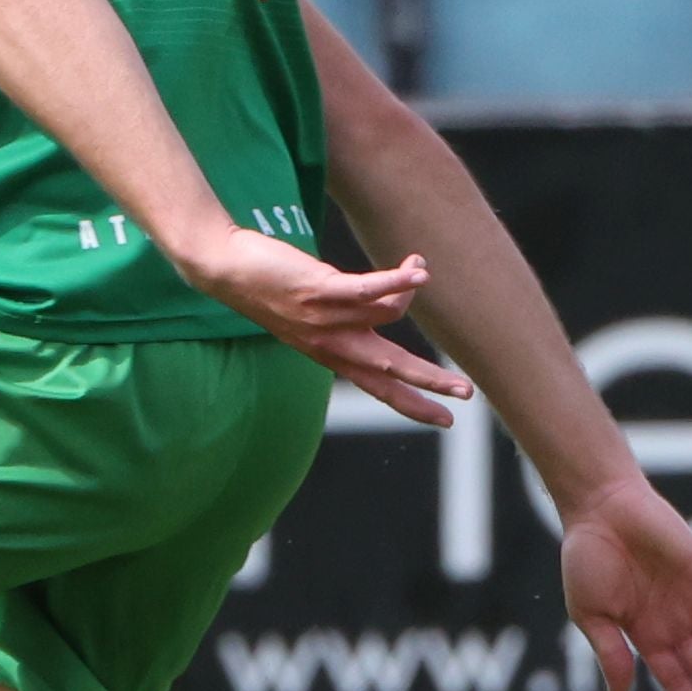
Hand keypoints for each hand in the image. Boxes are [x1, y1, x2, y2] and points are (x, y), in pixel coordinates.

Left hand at [170, 222, 465, 427]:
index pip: (379, 388)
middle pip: (390, 369)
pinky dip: (396, 281)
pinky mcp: (319, 290)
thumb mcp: (320, 312)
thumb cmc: (275, 288)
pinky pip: (367, 290)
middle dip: (429, 382)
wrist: (227, 271)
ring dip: (409, 290)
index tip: (444, 421)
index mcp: (332, 355)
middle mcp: (331, 344)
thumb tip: (400, 301)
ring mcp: (325, 318)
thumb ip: (357, 315)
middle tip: (464, 393)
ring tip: (419, 269)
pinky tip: (418, 271)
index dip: (413, 405)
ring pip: (387, 316)